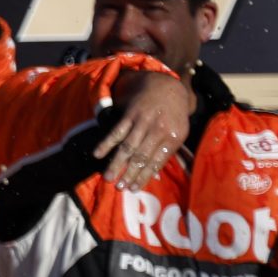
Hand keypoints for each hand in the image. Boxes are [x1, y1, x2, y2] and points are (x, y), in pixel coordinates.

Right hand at [95, 68, 194, 188]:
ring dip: (116, 163)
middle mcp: (158, 130)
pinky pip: (116, 131)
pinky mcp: (130, 114)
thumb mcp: (179, 132)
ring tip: (108, 177)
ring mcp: (143, 122)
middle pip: (140, 157)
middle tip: (119, 188)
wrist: (167, 87)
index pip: (156, 162)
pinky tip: (97, 154)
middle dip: (129, 174)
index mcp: (173, 138)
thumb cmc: (174, 115)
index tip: (132, 189)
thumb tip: (154, 175)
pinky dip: (106, 143)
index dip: (143, 177)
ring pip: (127, 147)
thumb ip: (167, 152)